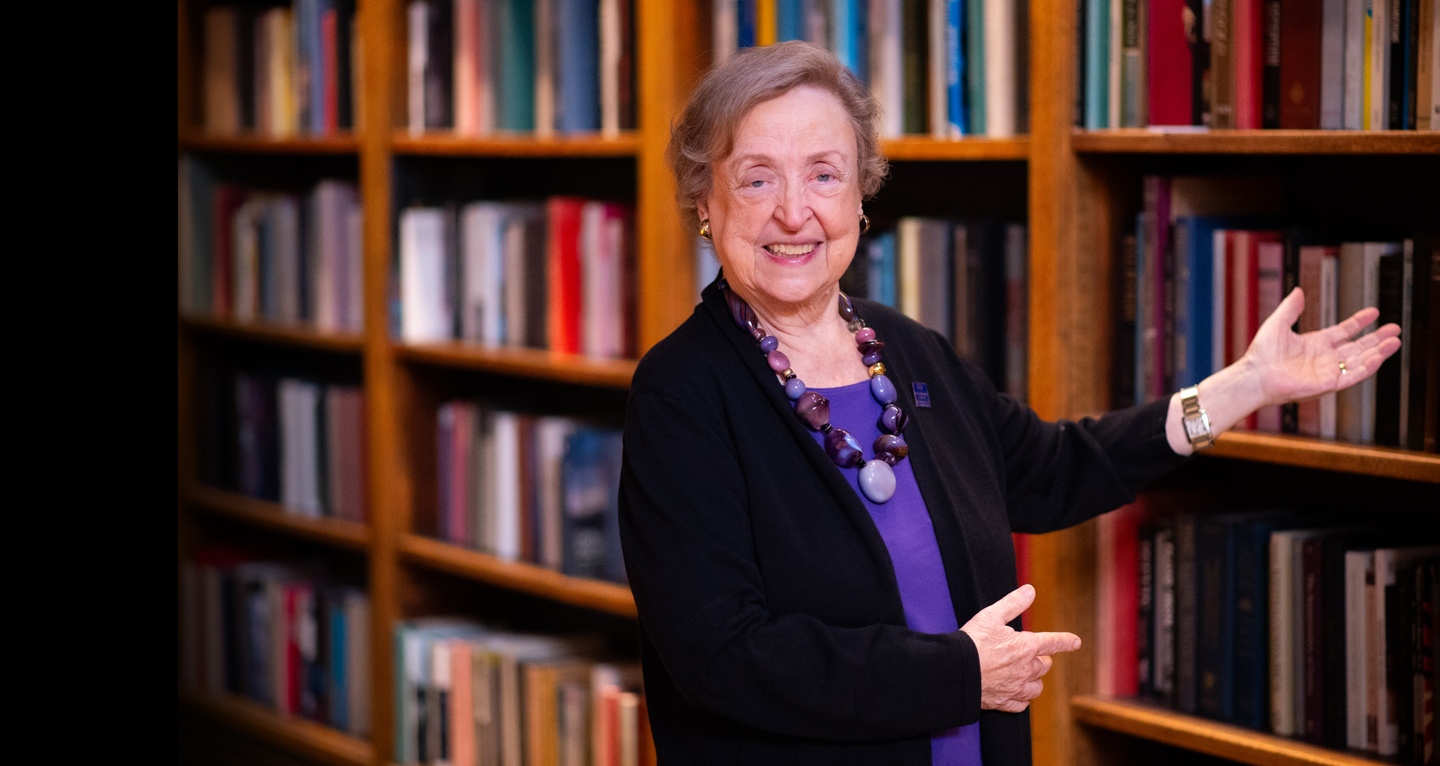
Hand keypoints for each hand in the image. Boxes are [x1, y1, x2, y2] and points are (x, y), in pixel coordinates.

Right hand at [960, 584, 1081, 712]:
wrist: (956, 671)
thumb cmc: (973, 641)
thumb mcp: (991, 615)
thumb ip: (1013, 603)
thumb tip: (1030, 590)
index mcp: (1026, 646)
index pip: (1053, 643)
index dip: (1066, 641)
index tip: (1075, 642)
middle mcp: (1026, 669)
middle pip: (1044, 666)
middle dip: (1043, 659)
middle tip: (1035, 655)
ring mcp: (1016, 687)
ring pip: (1036, 687)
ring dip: (1035, 680)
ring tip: (1028, 674)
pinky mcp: (1003, 701)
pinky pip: (1021, 704)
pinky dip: (1023, 699)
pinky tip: (1018, 693)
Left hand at [1243, 287, 1400, 406]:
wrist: (1254, 376)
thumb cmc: (1261, 353)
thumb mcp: (1278, 323)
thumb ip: (1291, 308)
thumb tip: (1299, 290)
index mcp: (1316, 344)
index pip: (1344, 331)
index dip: (1359, 322)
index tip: (1374, 312)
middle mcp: (1325, 358)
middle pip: (1358, 346)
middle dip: (1377, 338)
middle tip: (1395, 329)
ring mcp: (1327, 372)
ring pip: (1359, 361)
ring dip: (1378, 352)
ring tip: (1395, 342)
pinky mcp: (1327, 384)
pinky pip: (1352, 376)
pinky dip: (1366, 368)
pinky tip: (1378, 358)